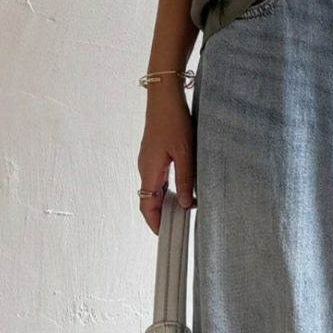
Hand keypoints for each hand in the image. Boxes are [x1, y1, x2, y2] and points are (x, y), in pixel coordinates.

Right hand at [137, 82, 194, 233]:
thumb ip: (186, 180)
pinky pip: (159, 178)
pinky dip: (169, 189)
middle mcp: (145, 167)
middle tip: (179, 227)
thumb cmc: (173, 121)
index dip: (154, 223)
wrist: (164, 97)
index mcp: (149, 170)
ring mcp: (149, 160)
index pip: (147, 206)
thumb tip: (187, 204)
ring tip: (184, 211)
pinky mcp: (154, 153)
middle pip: (150, 200)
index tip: (165, 235)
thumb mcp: (185, 153)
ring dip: (167, 202)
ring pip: (155, 189)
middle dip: (162, 215)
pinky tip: (184, 189)